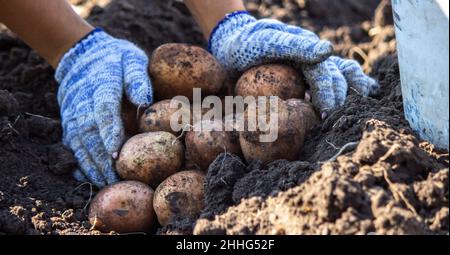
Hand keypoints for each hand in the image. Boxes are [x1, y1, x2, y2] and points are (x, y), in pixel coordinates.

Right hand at [55, 29, 152, 186]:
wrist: (83, 55)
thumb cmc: (116, 59)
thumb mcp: (131, 59)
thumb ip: (138, 77)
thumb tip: (145, 100)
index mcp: (102, 85)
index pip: (104, 111)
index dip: (108, 133)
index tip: (116, 153)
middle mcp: (83, 102)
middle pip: (89, 132)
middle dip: (100, 158)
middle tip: (114, 179)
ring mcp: (73, 113)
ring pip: (78, 141)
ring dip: (89, 164)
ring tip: (104, 183)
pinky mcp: (69, 121)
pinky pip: (70, 143)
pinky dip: (76, 161)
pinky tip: (85, 176)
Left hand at [209, 11, 377, 114]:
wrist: (231, 48)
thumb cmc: (247, 44)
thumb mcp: (267, 41)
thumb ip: (295, 46)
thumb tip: (328, 51)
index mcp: (307, 49)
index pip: (324, 74)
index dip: (328, 94)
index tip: (326, 114)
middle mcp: (313, 59)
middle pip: (337, 79)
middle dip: (339, 101)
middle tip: (333, 123)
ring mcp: (311, 69)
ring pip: (340, 79)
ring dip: (348, 95)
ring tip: (349, 114)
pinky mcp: (303, 80)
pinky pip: (325, 88)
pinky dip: (338, 96)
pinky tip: (344, 110)